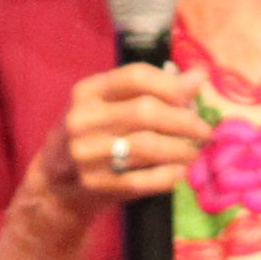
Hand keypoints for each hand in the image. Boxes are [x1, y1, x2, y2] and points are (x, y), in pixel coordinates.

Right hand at [14, 63, 207, 235]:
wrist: (57, 184)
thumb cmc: (96, 135)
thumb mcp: (114, 105)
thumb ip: (155, 90)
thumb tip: (199, 76)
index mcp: (88, 91)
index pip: (136, 77)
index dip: (171, 86)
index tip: (190, 98)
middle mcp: (82, 119)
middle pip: (146, 112)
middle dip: (184, 122)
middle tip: (203, 131)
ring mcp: (86, 153)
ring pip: (148, 146)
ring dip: (181, 150)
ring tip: (193, 152)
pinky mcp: (95, 184)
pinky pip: (143, 179)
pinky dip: (168, 176)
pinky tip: (178, 172)